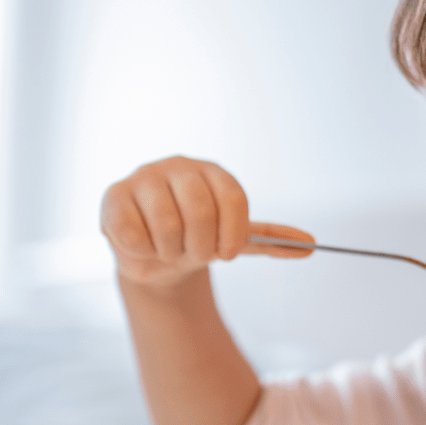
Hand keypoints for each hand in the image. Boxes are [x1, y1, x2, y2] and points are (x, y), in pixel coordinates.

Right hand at [101, 155, 313, 287]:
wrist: (154, 257)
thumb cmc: (197, 240)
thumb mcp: (235, 240)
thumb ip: (272, 241)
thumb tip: (312, 246)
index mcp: (212, 172)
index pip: (233, 198)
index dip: (233, 234)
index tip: (227, 254)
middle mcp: (178, 167)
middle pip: (201, 212)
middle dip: (201, 247)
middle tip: (195, 254)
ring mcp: (144, 178)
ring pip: (167, 226)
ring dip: (171, 252)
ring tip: (168, 249)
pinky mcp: (113, 196)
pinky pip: (134, 234)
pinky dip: (143, 251)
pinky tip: (143, 244)